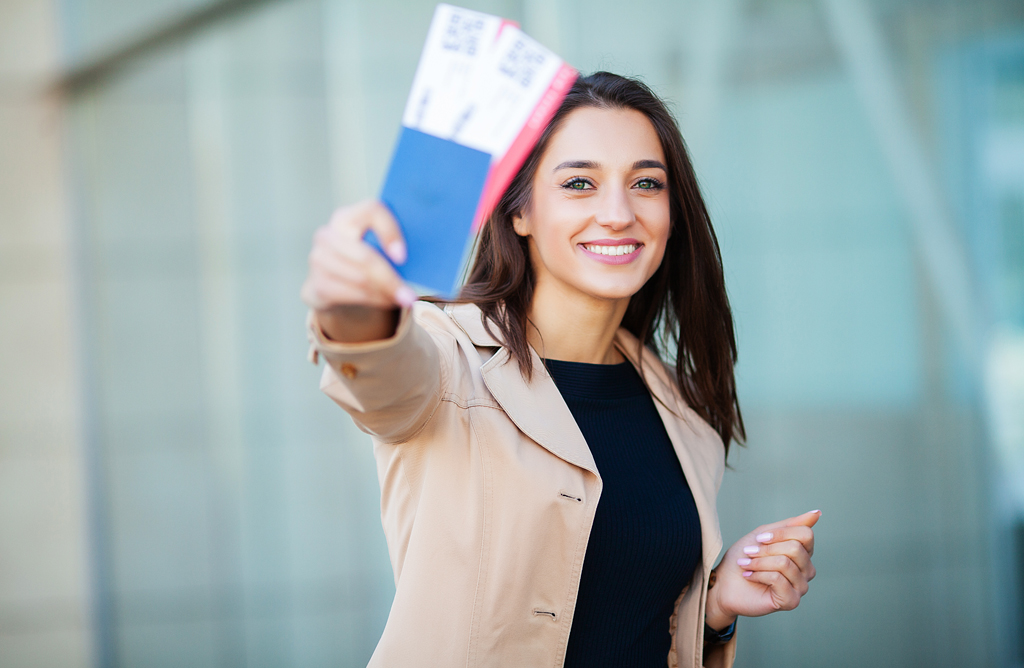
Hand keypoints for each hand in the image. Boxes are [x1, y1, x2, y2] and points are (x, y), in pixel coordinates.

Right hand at [301, 201, 414, 341]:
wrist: (337, 280)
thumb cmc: (368, 256)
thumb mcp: (380, 245)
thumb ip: (396, 243)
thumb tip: (431, 254)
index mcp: (348, 215)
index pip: (371, 211)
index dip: (389, 232)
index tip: (403, 256)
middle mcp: (328, 234)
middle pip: (365, 256)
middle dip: (391, 279)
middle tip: (412, 297)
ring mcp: (318, 259)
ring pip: (360, 279)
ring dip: (386, 293)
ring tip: (404, 299)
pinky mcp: (315, 285)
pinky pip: (351, 295)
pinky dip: (374, 300)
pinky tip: (388, 302)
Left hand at [705, 510, 819, 629]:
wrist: (724, 583)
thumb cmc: (744, 557)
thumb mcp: (764, 535)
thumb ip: (790, 526)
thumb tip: (817, 513)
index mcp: (803, 553)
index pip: (806, 534)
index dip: (780, 533)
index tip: (759, 538)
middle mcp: (806, 570)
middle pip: (796, 548)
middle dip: (766, 549)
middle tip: (748, 552)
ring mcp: (801, 586)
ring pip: (785, 563)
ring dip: (759, 562)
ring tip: (745, 564)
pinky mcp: (791, 601)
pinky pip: (779, 580)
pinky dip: (759, 574)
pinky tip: (749, 576)